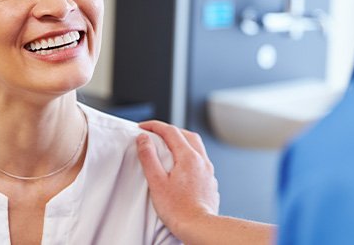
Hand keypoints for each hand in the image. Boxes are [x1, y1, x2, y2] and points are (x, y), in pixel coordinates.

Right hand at [136, 120, 219, 237]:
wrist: (200, 228)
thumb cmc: (178, 210)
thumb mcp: (157, 182)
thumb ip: (149, 157)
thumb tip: (144, 139)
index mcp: (188, 156)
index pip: (170, 131)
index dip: (155, 126)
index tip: (143, 127)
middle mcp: (201, 160)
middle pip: (186, 134)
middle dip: (170, 130)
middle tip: (155, 133)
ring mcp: (208, 170)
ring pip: (196, 145)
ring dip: (182, 140)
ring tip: (169, 145)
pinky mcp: (210, 181)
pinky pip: (201, 159)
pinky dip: (190, 154)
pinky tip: (183, 165)